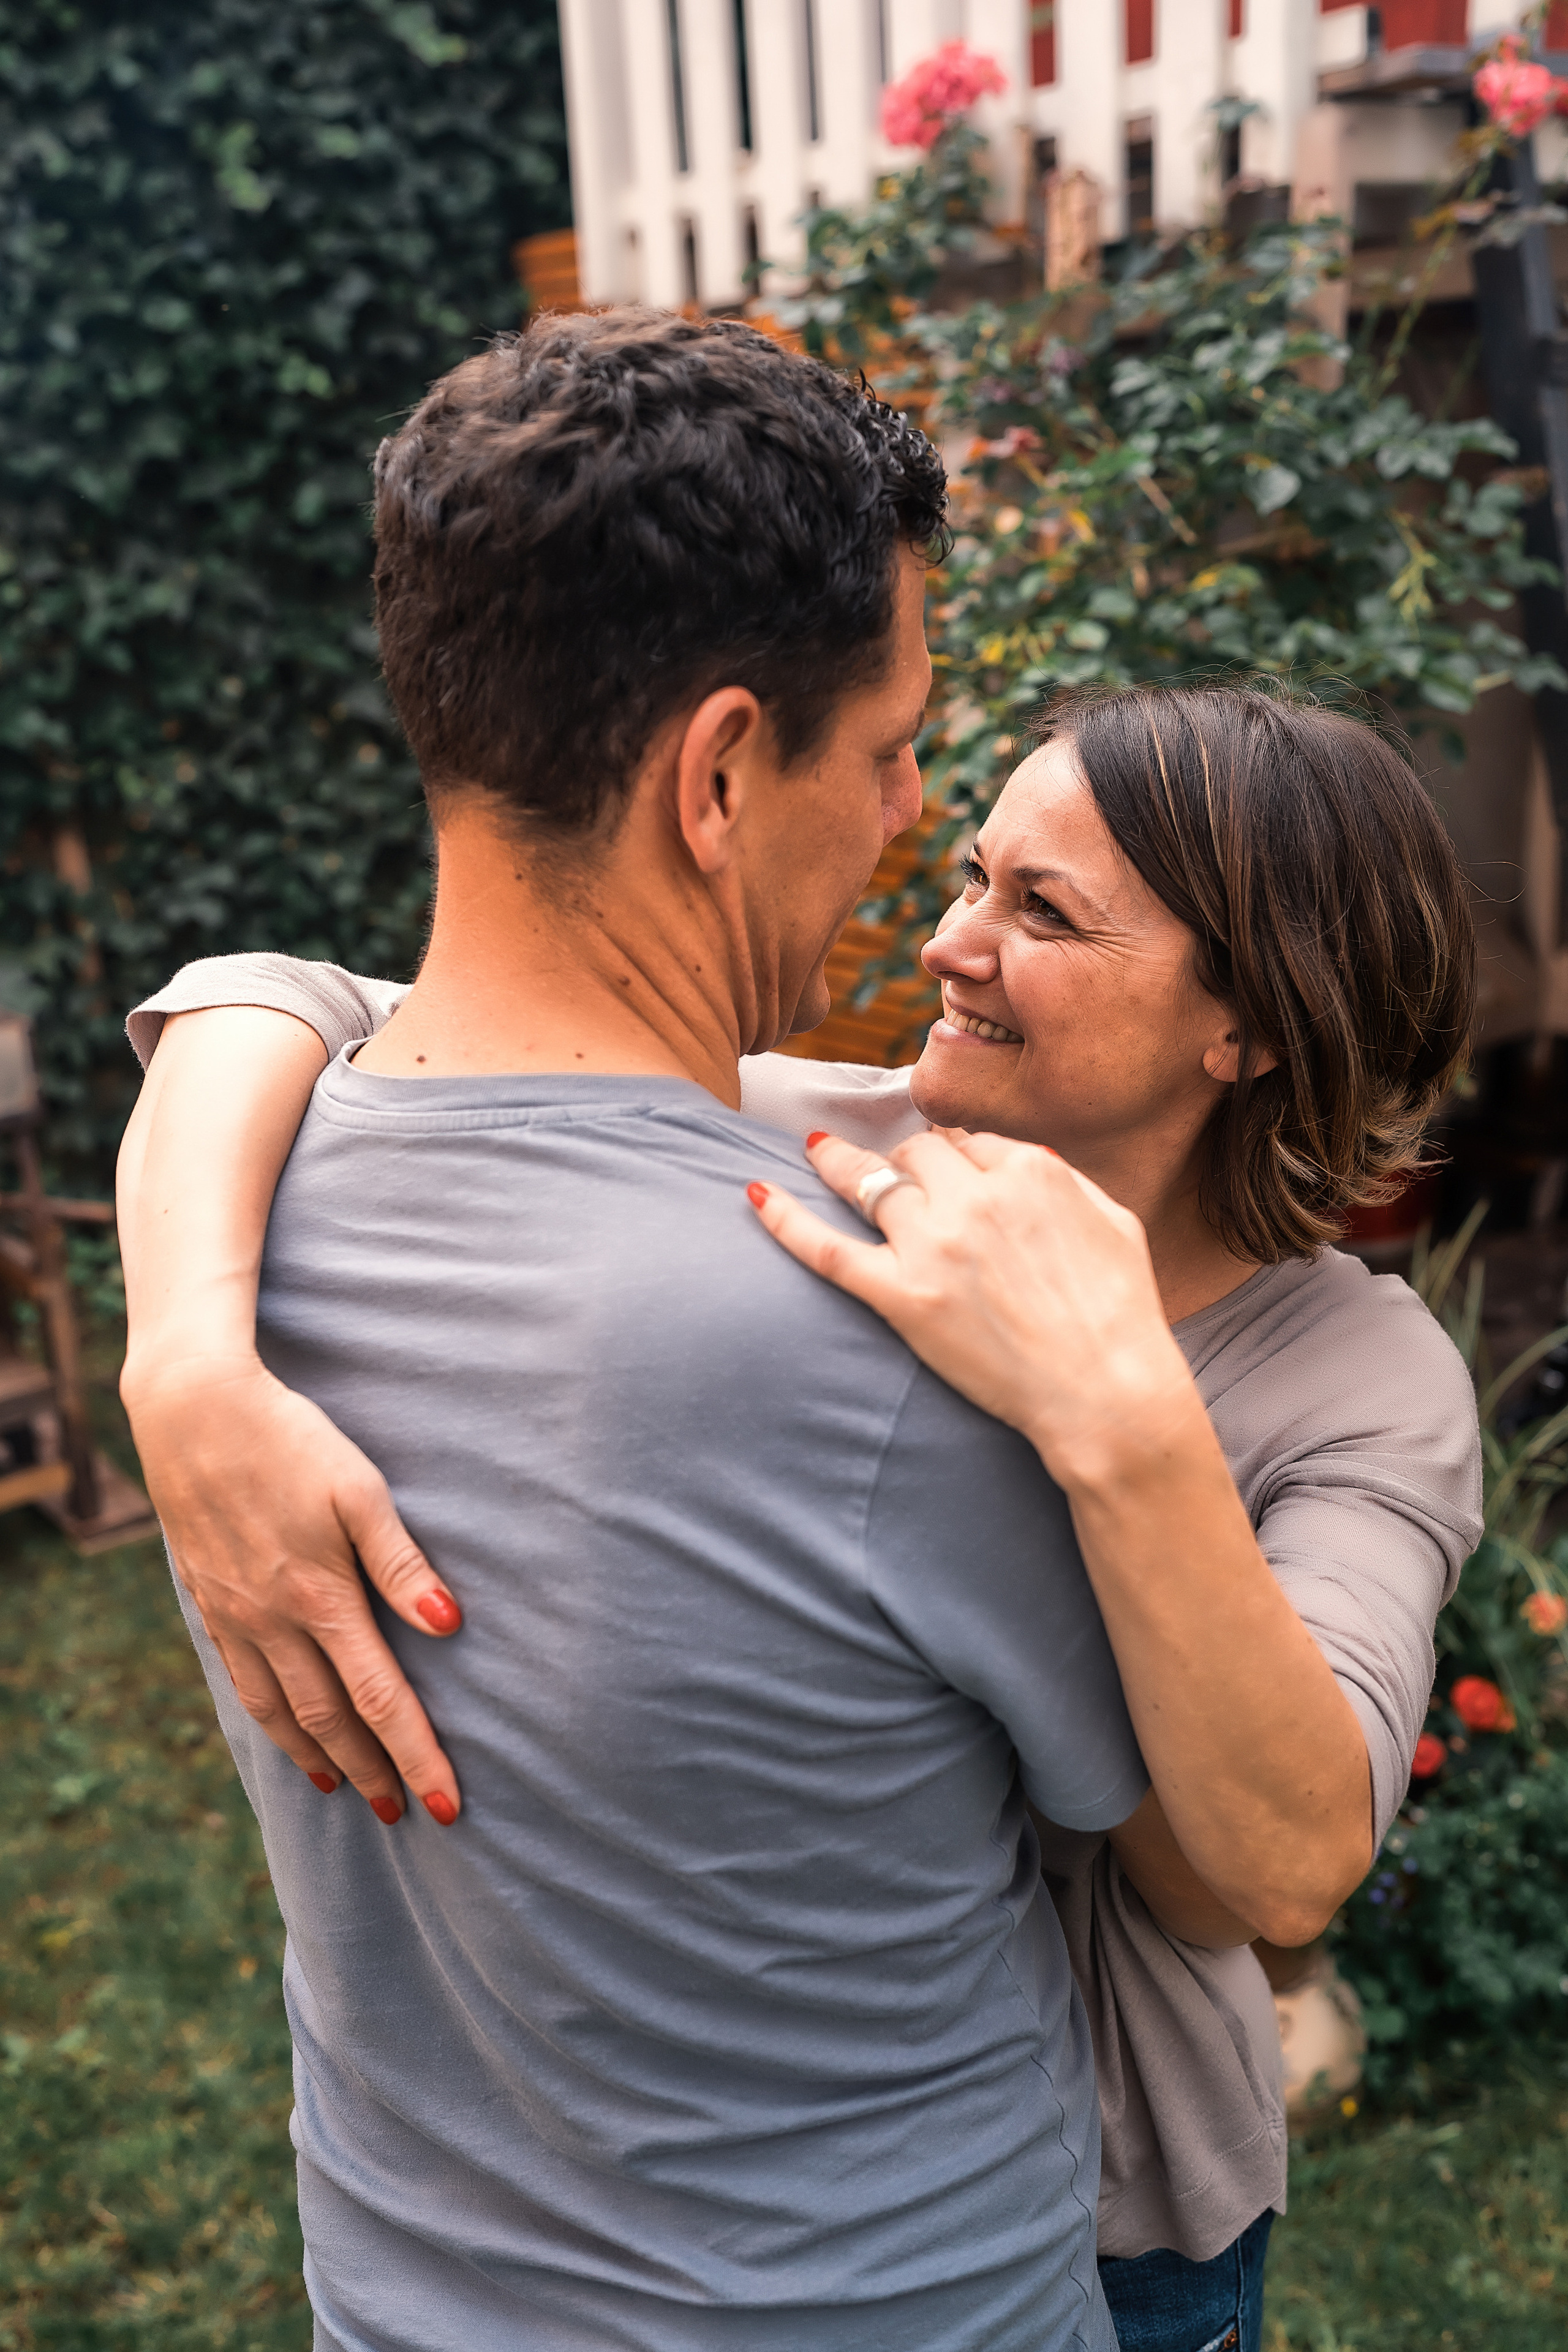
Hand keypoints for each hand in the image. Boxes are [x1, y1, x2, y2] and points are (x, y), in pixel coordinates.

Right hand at [122, 1352, 462, 1824]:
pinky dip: (267, 1719)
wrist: (193, 1409)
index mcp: (321, 1597)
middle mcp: (274, 1620)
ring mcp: (235, 1614)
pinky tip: (281, 1728)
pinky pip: (240, 1679)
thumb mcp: (359, 1488)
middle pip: (330, 1719)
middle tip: (402, 1814)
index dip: (417, 1756)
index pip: (381, 1699)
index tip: (447, 1806)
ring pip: (278, 1710)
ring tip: (345, 1789)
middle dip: (372, 1772)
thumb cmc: (290, 1438)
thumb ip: (401, 1561)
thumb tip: (450, 1625)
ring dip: (316, 1757)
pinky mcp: (208, 1598)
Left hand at [747, 1128, 1197, 1491]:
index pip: (969, 1141)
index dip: (955, 1154)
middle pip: (917, 1153)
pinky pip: (826, 1248)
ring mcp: (933, 1245)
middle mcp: (974, 1197)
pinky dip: (786, 1219)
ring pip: (871, 1184)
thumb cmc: (1120, 1312)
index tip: (946, 1167)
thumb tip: (1024, 1160)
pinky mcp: (901, 1296)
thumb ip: (1062, 1180)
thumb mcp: (1112, 1220)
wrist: (1105, 1392)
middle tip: (898, 1174)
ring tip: (817, 1151)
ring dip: (842, 1165)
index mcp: (1028, 1170)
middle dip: (907, 1159)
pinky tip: (755, 1193)